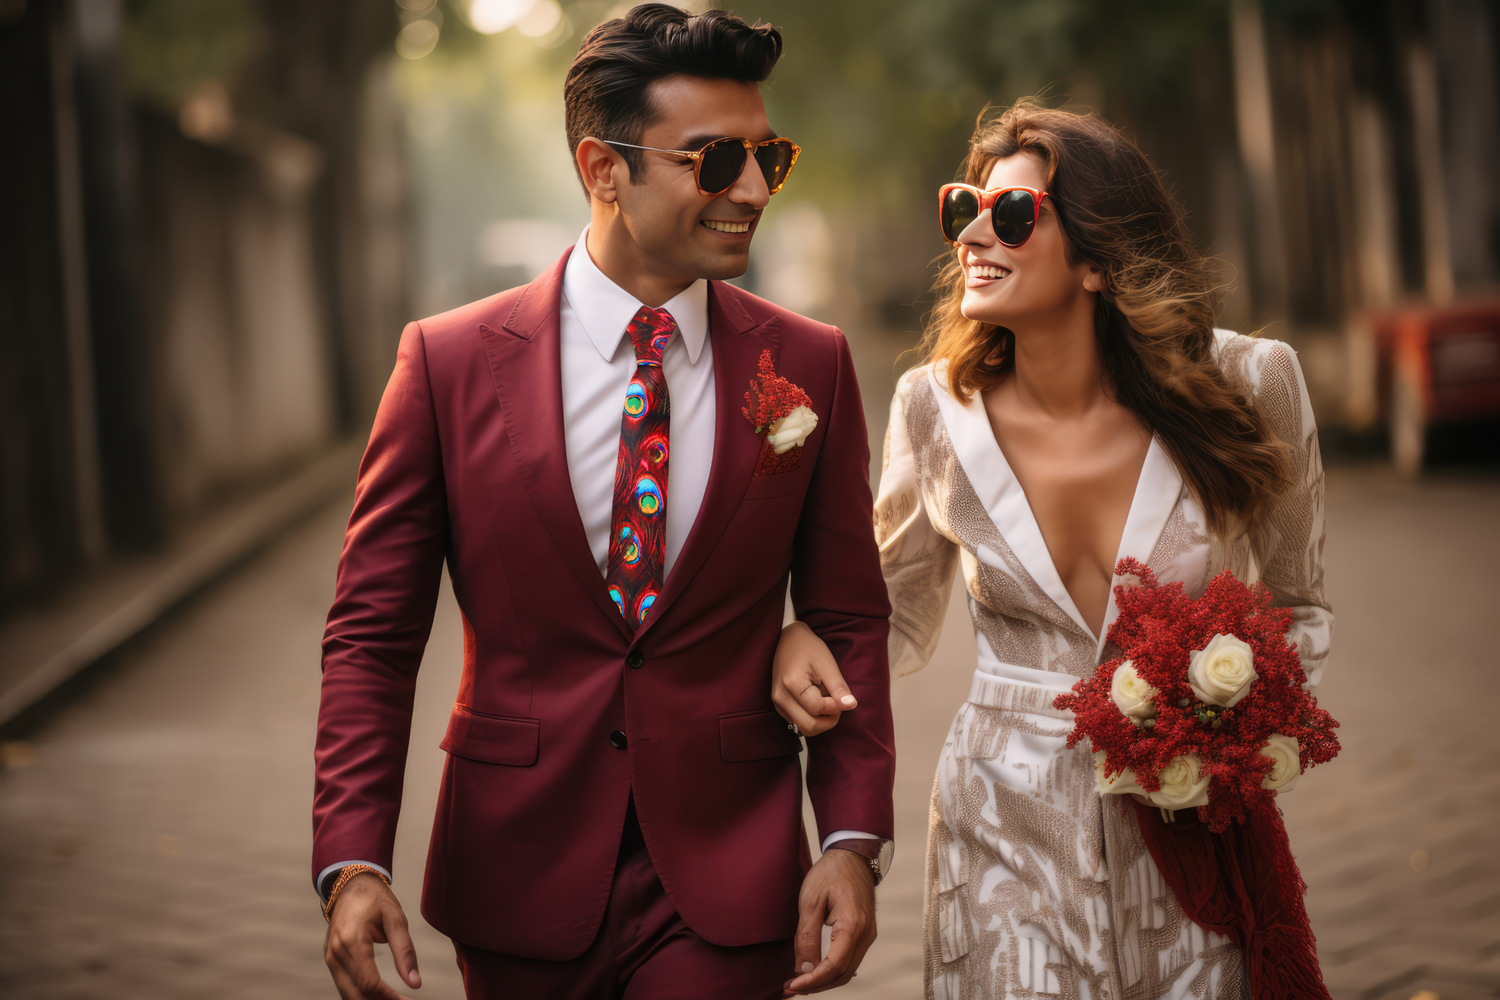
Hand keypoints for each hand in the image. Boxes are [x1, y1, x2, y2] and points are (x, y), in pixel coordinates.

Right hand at [324, 873, 421, 999]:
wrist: (351, 884)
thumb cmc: (375, 899)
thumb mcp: (396, 919)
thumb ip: (405, 951)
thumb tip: (415, 982)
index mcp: (352, 942)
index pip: (369, 984)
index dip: (390, 998)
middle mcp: (336, 954)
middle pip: (355, 995)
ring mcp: (331, 958)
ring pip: (347, 994)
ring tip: (394, 999)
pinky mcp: (331, 960)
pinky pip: (344, 985)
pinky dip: (360, 994)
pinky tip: (379, 996)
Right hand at [772, 622, 855, 737]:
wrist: (789, 639)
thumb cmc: (809, 648)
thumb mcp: (827, 663)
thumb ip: (838, 687)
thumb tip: (850, 706)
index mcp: (791, 684)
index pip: (817, 709)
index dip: (834, 706)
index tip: (838, 692)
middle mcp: (780, 697)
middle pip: (809, 727)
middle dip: (828, 720)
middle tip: (836, 703)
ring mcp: (777, 703)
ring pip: (803, 728)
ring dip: (820, 720)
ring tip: (825, 699)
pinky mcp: (779, 706)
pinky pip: (798, 722)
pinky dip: (812, 718)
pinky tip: (816, 701)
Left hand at [783, 848, 876, 994]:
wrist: (852, 855)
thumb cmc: (830, 873)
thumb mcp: (810, 902)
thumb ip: (807, 937)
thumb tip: (804, 968)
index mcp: (852, 926)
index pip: (833, 966)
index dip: (812, 980)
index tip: (792, 985)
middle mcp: (865, 934)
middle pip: (843, 974)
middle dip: (817, 985)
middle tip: (791, 987)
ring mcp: (868, 934)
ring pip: (848, 970)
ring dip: (825, 980)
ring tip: (800, 981)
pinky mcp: (865, 932)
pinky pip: (851, 959)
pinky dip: (833, 969)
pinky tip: (816, 969)